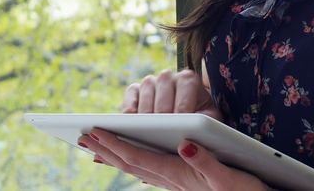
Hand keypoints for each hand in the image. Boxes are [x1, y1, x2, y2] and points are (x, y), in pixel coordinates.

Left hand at [79, 128, 269, 190]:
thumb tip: (185, 145)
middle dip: (106, 149)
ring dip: (115, 155)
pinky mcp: (183, 181)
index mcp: (179, 174)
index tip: (95, 131)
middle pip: (131, 163)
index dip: (115, 144)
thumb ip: (207, 162)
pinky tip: (129, 159)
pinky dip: (133, 161)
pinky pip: (149, 170)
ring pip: (137, 168)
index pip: (139, 158)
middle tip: (82, 137)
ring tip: (96, 146)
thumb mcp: (231, 178)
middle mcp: (173, 180)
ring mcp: (176, 183)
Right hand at [121, 68, 221, 120]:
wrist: (187, 120)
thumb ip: (207, 123)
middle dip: (163, 110)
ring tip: (148, 130)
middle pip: (163, 86)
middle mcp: (169, 76)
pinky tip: (130, 121)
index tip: (180, 123)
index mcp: (189, 79)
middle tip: (162, 129)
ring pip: (147, 88)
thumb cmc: (200, 120)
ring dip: (147, 110)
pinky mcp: (135, 90)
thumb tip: (194, 134)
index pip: (185, 84)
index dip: (182, 105)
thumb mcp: (209, 121)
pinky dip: (130, 106)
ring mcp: (151, 82)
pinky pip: (131, 93)